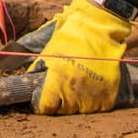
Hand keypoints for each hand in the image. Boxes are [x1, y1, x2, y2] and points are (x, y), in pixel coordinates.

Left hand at [29, 0, 134, 115]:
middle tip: (61, 90)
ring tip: (78, 87)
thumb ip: (38, 68)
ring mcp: (95, 93)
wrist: (99, 26)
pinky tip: (92, 88)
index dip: (42, 104)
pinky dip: (96, 101)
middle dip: (60, 103)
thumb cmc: (71, 35)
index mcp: (58, 79)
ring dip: (78, 102)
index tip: (43, 100)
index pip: (46, 107)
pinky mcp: (110, 92)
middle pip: (64, 111)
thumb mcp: (49, 49)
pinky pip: (100, 107)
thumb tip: (26, 78)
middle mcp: (76, 90)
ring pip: (82, 110)